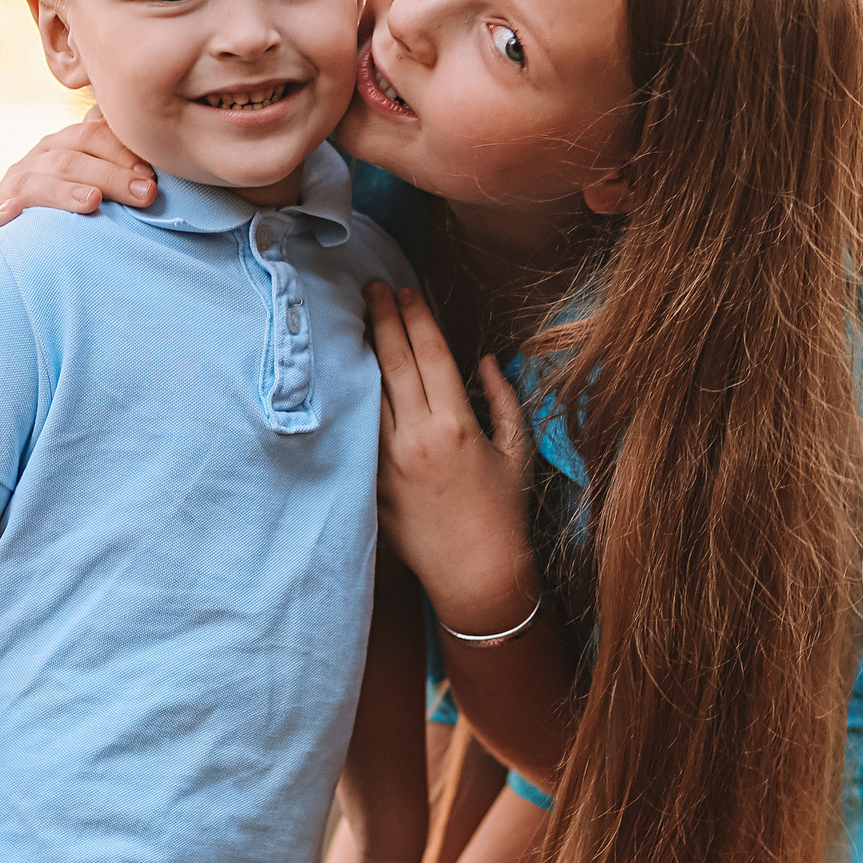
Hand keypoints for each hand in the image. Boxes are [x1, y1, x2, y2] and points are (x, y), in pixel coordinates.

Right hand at [0, 107, 155, 246]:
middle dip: (109, 175)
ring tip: (93, 202)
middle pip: (68, 160)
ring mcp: (6, 193)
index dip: (121, 152)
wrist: (29, 258)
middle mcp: (33, 164)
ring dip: (62, 191)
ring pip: (32, 184)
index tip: (152, 176)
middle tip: (144, 194)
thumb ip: (120, 164)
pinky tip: (13, 215)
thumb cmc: (77, 219)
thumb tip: (159, 143)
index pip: (90, 136)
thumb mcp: (99, 187)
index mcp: (60, 148)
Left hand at [366, 283, 538, 632]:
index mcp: (457, 426)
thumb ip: (503, 399)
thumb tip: (486, 358)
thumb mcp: (517, 451)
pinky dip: (352, 397)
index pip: (431, 355)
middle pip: (392, 363)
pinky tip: (345, 373)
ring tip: (353, 319)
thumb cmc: (503, 512)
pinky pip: (358, 429)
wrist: (475, 574)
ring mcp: (387, 462)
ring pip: (366, 391)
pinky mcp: (370, 483)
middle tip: (371, 289)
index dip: (416, 317)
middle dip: (380, 319)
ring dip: (359, 351)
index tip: (405, 290)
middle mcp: (418, 439)